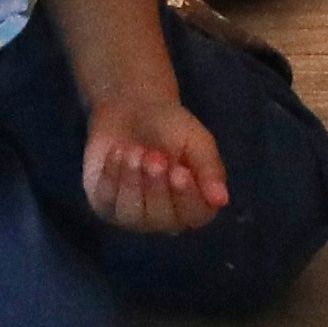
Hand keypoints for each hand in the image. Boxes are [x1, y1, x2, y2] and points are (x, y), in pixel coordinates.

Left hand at [80, 89, 226, 237]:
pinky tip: (116, 153)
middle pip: (162, 218)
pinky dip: (111, 175)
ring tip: (133, 150)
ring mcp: (133, 215)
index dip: (187, 196)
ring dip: (132, 181)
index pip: (196, 214)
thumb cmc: (170, 127)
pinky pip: (106, 201)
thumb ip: (210, 169)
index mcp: (194, 203)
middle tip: (153, 155)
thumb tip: (222, 200)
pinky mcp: (105, 205)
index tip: (180, 171)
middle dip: (156, 185)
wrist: (130, 108)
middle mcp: (165, 217)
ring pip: (132, 214)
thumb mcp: (197, 141)